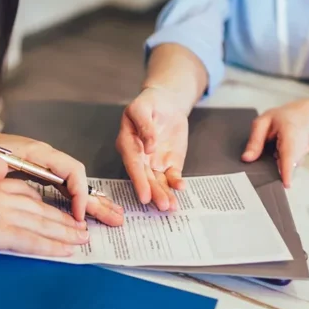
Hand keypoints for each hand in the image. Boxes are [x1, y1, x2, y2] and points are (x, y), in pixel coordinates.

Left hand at [0, 130, 123, 226]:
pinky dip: (76, 203)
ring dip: (91, 203)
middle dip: (97, 200)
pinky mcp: (39, 176)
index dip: (78, 193)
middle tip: (116, 219)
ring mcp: (43, 167)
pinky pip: (64, 190)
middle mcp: (45, 159)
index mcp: (36, 153)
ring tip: (111, 219)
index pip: (71, 170)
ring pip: (75, 185)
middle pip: (79, 179)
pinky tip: (84, 216)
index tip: (78, 216)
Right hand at [0, 178, 90, 256]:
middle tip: (80, 228)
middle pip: (43, 210)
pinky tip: (66, 251)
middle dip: (64, 220)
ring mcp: (6, 214)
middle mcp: (5, 197)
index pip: (28, 194)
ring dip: (66, 234)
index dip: (46, 206)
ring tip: (81, 240)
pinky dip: (53, 247)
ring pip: (45, 224)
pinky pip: (34, 241)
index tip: (57, 213)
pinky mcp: (3, 231)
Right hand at [116, 85, 190, 210]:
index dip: (139, 180)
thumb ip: (144, 125)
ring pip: (158, 181)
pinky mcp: (168, 163)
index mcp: (127, 143)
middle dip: (154, 192)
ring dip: (164, 193)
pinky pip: (172, 176)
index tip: (145, 195)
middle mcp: (139, 157)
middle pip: (146, 177)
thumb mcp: (142, 108)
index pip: (133, 164)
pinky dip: (176, 183)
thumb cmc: (149, 103)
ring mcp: (154, 162)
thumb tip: (149, 147)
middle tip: (163, 205)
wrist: (166, 103)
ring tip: (172, 206)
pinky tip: (181, 187)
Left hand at [241, 102, 308, 187]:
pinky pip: (286, 168)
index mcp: (290, 134)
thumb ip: (255, 140)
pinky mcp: (298, 163)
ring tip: (271, 150)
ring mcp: (300, 157)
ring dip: (274, 166)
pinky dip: (278, 165)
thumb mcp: (264, 122)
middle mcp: (299, 148)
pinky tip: (276, 154)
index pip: (289, 155)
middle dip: (273, 170)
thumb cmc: (283, 119)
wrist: (303, 118)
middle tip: (264, 158)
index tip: (286, 184)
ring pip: (285, 169)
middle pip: (286, 166)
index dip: (287, 171)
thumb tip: (247, 158)